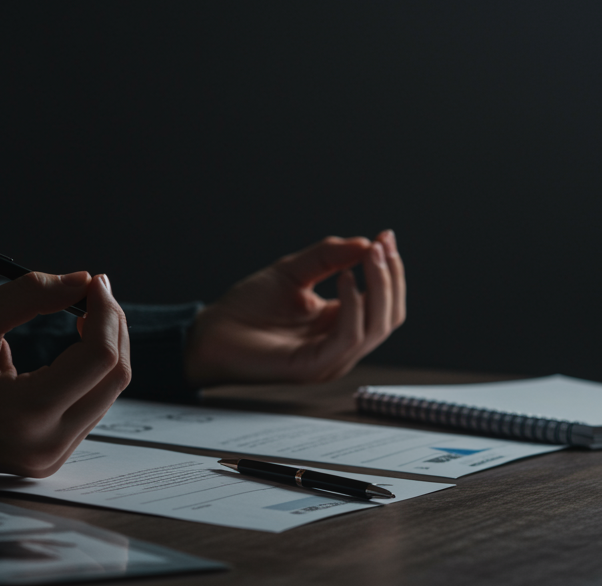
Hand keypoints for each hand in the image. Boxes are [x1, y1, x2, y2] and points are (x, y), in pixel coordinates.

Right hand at [0, 271, 129, 476]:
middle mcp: (45, 444)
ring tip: (83, 314)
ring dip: (105, 348)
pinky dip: (91, 373)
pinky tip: (75, 346)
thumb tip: (84, 279)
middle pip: (114, 378)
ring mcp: (50, 458)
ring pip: (108, 394)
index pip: (97, 359)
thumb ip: (32, 293)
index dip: (105, 312)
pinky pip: (90, 409)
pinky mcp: (49, 460)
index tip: (94, 280)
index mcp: (24, 411)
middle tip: (95, 291)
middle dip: (113, 327)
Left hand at [184, 230, 405, 386]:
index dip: (390, 270)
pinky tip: (345, 278)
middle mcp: (341, 345)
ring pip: (376, 327)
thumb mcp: (293, 272)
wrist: (211, 332)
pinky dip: (353, 306)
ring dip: (378, 287)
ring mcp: (330, 359)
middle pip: (389, 316)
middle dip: (390, 277)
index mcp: (340, 324)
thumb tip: (366, 242)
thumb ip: (329, 256)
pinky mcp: (314, 366)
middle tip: (381, 245)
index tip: (386, 236)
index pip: (384, 303)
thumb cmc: (246, 308)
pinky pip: (348, 338)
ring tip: (368, 255)